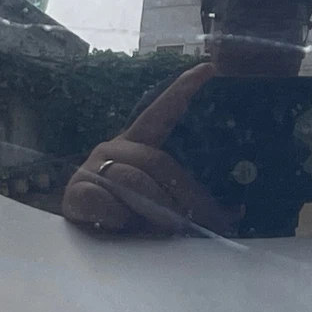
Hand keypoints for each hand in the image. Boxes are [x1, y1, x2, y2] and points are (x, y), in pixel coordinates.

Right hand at [62, 63, 241, 235]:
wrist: (83, 242)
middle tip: (198, 222)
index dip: (183, 90)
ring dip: (155, 208)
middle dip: (181, 194)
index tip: (209, 68)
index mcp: (138, 145)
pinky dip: (117, 216)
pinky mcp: (76, 191)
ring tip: (169, 230)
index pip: (162, 112)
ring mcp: (93, 167)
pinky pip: (102, 200)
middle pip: (155, 161)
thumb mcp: (164, 209)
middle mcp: (115, 149)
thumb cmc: (129, 219)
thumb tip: (235, 211)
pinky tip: (121, 225)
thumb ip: (193, 204)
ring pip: (132, 180)